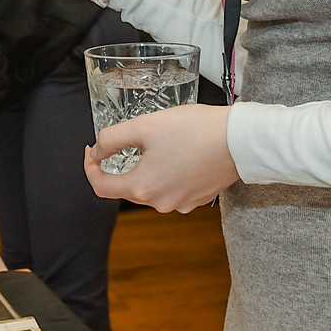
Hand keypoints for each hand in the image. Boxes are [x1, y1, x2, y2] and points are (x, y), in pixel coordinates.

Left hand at [83, 104, 238, 211]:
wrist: (240, 140)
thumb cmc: (195, 130)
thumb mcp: (144, 126)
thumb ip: (112, 139)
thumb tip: (97, 151)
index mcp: (143, 188)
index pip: (101, 188)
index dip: (90, 169)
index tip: (93, 152)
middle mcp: (160, 203)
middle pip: (127, 189)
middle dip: (121, 167)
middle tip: (125, 142)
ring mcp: (181, 204)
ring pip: (151, 189)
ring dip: (146, 170)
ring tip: (158, 144)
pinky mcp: (198, 199)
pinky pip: (173, 189)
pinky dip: (168, 174)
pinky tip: (178, 154)